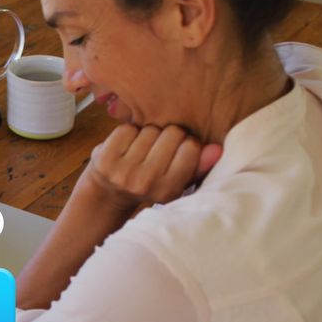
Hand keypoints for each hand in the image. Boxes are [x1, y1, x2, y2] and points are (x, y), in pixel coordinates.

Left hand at [84, 124, 221, 211]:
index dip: (186, 143)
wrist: (109, 193)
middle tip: (157, 151)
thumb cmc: (149, 182)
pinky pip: (127, 129)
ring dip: (147, 135)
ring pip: (149, 129)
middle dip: (168, 136)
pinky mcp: (103, 159)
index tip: (177, 152)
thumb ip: (199, 165)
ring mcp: (122, 172)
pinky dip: (128, 132)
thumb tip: (218, 149)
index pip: (191, 147)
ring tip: (141, 151)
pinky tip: (126, 147)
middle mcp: (145, 183)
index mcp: (168, 190)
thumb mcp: (177, 180)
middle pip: (172, 133)